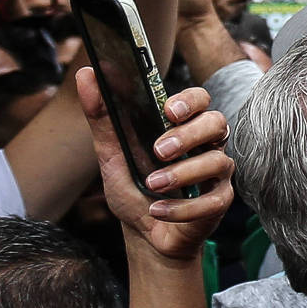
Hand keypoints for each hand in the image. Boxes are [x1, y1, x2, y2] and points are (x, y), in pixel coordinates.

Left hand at [72, 68, 232, 260]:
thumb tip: (87, 74)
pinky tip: (158, 210)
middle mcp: (207, 144)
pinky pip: (212, 201)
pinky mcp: (219, 202)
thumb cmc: (134, 187)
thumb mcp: (111, 153)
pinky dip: (182, 208)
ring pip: (218, 161)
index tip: (169, 111)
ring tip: (153, 184)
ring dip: (182, 174)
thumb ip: (102, 116)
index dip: (190, 101)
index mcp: (184, 126)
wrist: (143, 234)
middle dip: (189, 135)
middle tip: (159, 151)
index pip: (200, 99)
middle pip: (217, 123)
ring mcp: (217, 173)